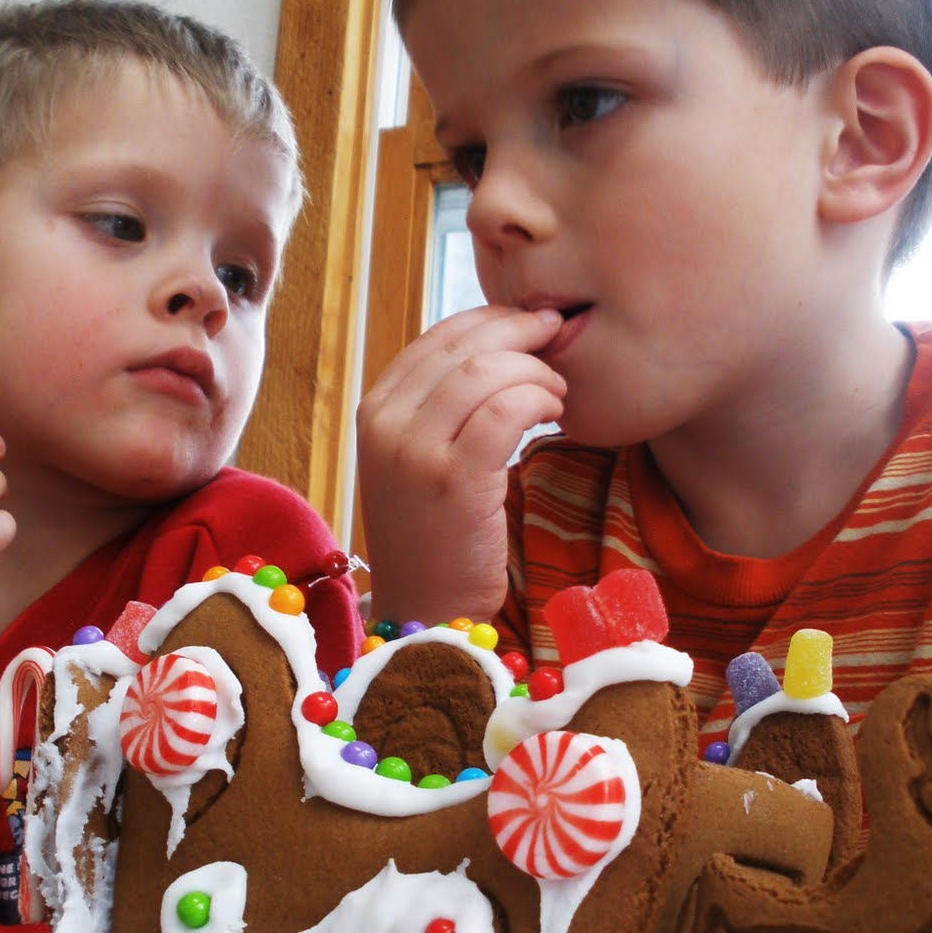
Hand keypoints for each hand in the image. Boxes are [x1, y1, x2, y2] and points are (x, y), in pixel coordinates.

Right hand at [357, 305, 564, 623]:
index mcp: (373, 411)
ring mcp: (414, 452)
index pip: (438, 337)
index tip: (531, 323)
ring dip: (535, 371)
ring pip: (487, 373)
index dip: (493, 320)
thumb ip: (442, 405)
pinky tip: (554, 413)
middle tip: (556, 338)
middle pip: (464, 347)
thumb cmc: (436, 535)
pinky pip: (506, 411)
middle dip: (520, 333)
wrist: (426, 612)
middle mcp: (385, 425)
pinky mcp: (453, 480)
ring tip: (557, 391)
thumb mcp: (418, 459)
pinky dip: (538, 400)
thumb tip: (500, 346)